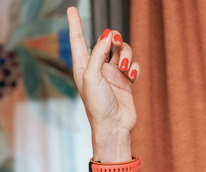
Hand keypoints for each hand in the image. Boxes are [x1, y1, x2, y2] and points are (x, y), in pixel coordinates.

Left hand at [67, 6, 139, 159]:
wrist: (113, 126)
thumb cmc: (97, 105)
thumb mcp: (91, 76)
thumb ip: (98, 53)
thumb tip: (107, 35)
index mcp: (82, 66)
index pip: (78, 40)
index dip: (75, 24)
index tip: (71, 9)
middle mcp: (96, 67)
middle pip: (107, 41)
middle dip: (114, 38)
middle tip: (115, 40)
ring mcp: (112, 73)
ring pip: (123, 50)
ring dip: (126, 55)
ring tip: (123, 68)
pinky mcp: (125, 80)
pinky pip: (133, 64)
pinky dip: (134, 67)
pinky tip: (131, 77)